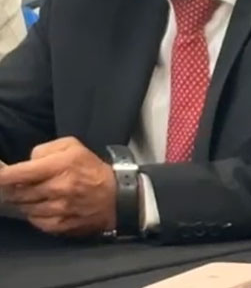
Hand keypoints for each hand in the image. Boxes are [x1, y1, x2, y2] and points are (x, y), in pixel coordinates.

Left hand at [0, 137, 115, 235]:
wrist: (116, 197)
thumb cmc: (91, 169)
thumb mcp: (73, 147)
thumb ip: (45, 149)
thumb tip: (26, 162)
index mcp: (59, 166)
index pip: (18, 174)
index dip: (2, 176)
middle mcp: (57, 189)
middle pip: (16, 193)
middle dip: (11, 189)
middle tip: (15, 185)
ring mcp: (57, 210)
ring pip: (24, 207)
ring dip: (23, 202)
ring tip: (32, 195)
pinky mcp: (59, 225)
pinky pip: (34, 221)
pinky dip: (34, 214)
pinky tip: (42, 207)